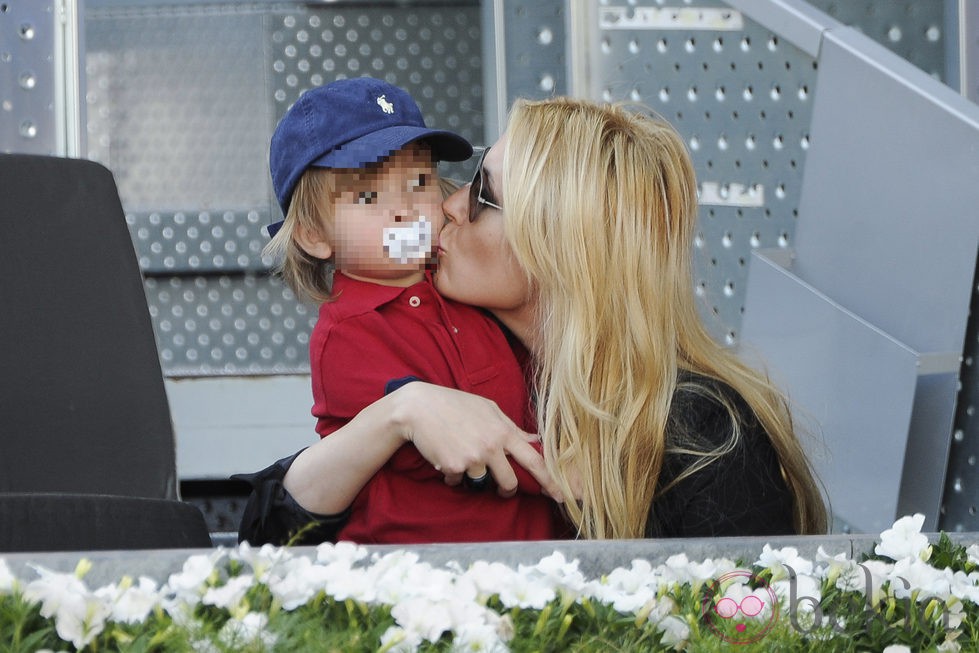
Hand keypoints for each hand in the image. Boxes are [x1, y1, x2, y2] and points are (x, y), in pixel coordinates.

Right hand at [390, 382, 562, 501]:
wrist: (419, 408)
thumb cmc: (455, 405)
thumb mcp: (488, 409)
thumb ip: (511, 427)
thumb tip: (533, 439)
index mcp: (504, 431)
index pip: (534, 460)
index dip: (550, 480)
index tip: (561, 495)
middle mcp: (491, 446)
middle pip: (510, 482)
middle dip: (507, 489)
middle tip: (501, 488)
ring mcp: (472, 458)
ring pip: (482, 483)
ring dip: (473, 476)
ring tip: (461, 456)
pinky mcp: (454, 467)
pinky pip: (458, 481)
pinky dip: (453, 474)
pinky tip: (445, 455)